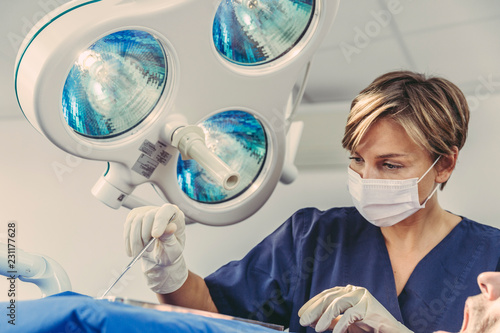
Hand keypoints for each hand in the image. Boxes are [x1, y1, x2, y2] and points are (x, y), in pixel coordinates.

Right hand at [124, 203, 187, 293]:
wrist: (160, 257)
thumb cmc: (169, 251)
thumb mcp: (173, 248)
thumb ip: (170, 238)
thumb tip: (171, 227)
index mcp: (175, 215)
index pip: (167, 210)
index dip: (160, 222)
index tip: (155, 236)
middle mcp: (160, 210)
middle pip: (148, 216)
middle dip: (145, 236)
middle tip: (148, 250)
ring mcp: (146, 212)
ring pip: (135, 221)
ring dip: (135, 240)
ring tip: (140, 253)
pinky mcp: (134, 217)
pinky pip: (127, 226)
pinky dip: (128, 241)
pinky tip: (132, 250)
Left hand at [298, 285, 412, 332]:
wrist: (390, 332)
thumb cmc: (368, 327)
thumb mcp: (344, 323)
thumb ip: (330, 320)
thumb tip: (311, 321)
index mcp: (348, 291)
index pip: (326, 294)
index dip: (312, 303)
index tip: (300, 313)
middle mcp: (354, 290)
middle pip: (329, 297)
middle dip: (314, 309)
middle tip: (303, 321)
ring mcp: (362, 296)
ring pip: (338, 303)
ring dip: (325, 317)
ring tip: (316, 329)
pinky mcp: (369, 306)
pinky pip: (350, 315)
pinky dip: (340, 325)